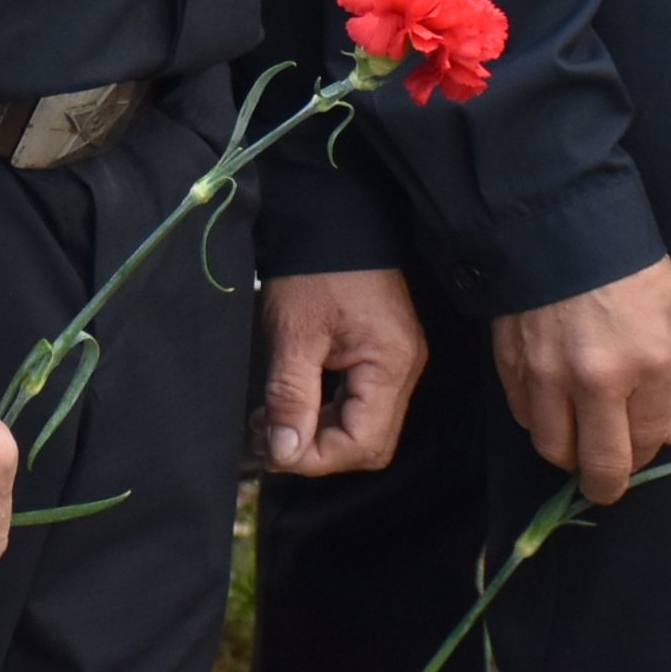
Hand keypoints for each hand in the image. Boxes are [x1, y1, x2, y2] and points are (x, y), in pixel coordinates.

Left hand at [259, 267, 426, 476]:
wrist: (329, 213)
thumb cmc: (312, 267)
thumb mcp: (293, 333)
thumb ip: (291, 397)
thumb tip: (285, 454)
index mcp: (391, 365)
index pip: (363, 443)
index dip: (317, 457)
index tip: (273, 452)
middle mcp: (403, 368)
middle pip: (368, 441)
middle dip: (317, 449)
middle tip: (267, 440)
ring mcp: (394, 360)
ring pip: (362, 423)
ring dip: (315, 431)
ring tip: (267, 424)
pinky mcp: (379, 350)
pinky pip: (358, 399)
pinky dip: (323, 409)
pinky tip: (287, 404)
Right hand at [490, 257, 670, 503]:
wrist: (555, 217)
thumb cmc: (625, 262)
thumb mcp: (670, 310)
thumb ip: (670, 378)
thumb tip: (667, 432)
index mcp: (649, 363)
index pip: (648, 441)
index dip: (645, 455)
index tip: (640, 451)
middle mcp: (596, 378)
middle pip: (597, 462)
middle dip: (605, 482)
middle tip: (607, 480)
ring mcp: (547, 373)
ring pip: (553, 446)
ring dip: (568, 451)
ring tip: (577, 436)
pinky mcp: (510, 362)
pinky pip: (523, 414)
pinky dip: (538, 419)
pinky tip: (550, 404)